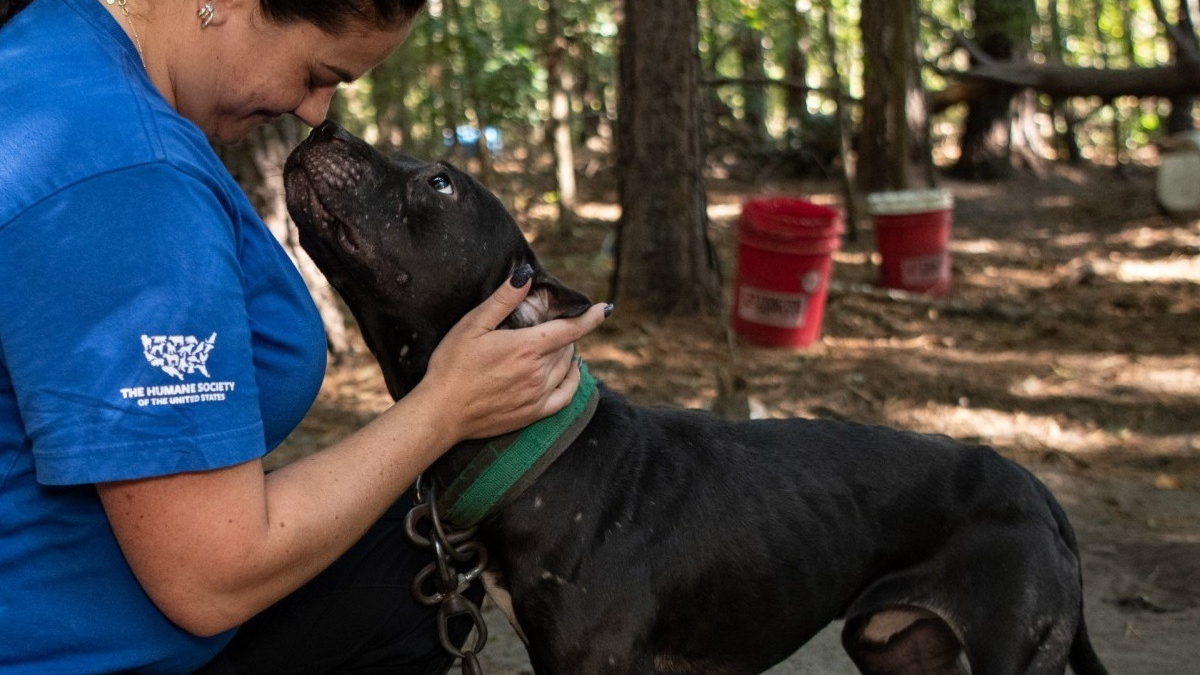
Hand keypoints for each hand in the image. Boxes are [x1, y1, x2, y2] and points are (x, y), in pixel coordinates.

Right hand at [414, 267, 608, 442]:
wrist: (441, 412)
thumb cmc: (451, 365)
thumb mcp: (472, 325)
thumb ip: (503, 300)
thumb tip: (526, 275)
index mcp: (525, 347)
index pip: (570, 329)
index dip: (590, 317)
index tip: (605, 309)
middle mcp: (537, 372)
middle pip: (567, 347)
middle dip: (563, 333)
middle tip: (546, 327)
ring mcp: (537, 395)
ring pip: (566, 368)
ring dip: (565, 354)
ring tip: (554, 345)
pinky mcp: (533, 414)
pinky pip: (566, 396)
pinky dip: (573, 381)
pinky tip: (570, 372)